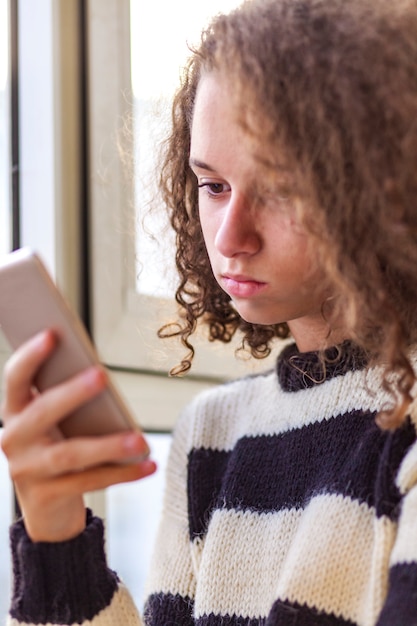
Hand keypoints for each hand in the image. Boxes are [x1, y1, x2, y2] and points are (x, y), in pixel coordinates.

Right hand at [0, 330, 155, 541]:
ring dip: (108, 445)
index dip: (30, 356)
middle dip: (73, 392)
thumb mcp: (56, 425)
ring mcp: (27, 470)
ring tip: (140, 439)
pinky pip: (89, 482)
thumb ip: (69, 402)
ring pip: (70, 454)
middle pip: (43, 412)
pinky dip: (123, 473)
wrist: (47, 511)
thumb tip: (100, 376)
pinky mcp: (45, 497)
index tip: (52, 334)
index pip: (16, 379)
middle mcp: (13, 439)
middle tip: (102, 375)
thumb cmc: (57, 450)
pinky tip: (148, 464)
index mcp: (15, 412)